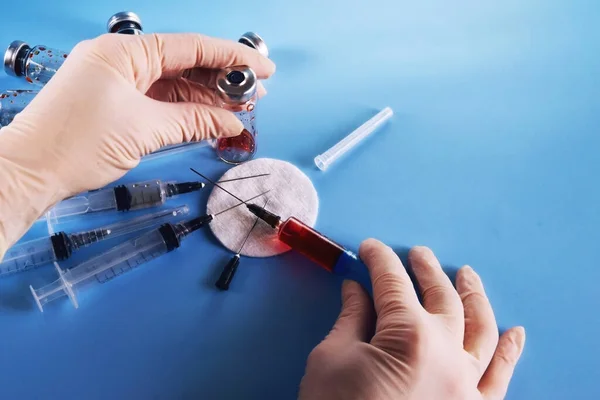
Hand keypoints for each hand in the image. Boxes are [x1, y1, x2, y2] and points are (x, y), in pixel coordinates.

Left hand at [0, 33, 274, 252]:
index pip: (191, 48)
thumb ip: (193, 121)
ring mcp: (120, 82)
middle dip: (223, 80)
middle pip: (186, 64)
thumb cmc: (72, 144)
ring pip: (176, 84)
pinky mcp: (118, 103)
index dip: (232, 57)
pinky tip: (212, 118)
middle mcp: (123, 61)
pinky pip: (161, 101)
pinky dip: (187, 111)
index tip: (261, 67)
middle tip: (255, 94)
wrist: (32, 172)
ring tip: (241, 108)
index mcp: (125, 53)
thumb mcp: (144, 129)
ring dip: (208, 97)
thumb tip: (230, 121)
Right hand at [299, 239, 524, 399]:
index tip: (370, 249)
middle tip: (417, 254)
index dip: (379, 260)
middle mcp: (447, 353)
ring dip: (474, 297)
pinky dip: (509, 354)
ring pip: (480, 328)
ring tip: (467, 275)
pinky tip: (515, 333)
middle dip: (426, 270)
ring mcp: (465, 383)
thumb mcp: (331, 358)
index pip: (393, 282)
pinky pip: (499, 378)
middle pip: (441, 297)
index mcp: (409, 335)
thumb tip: (356, 289)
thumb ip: (351, 318)